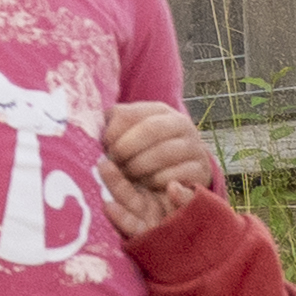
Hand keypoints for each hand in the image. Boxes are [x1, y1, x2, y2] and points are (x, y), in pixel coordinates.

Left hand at [99, 96, 235, 223]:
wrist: (185, 173)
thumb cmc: (146, 152)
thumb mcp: (131, 134)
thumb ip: (113, 126)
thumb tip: (95, 128)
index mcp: (159, 110)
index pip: (130, 113)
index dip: (113, 131)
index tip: (104, 145)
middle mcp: (181, 124)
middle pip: (150, 129)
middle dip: (126, 148)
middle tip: (114, 163)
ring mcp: (193, 146)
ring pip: (164, 152)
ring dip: (140, 167)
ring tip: (129, 175)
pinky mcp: (200, 171)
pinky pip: (175, 175)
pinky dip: (156, 181)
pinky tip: (147, 185)